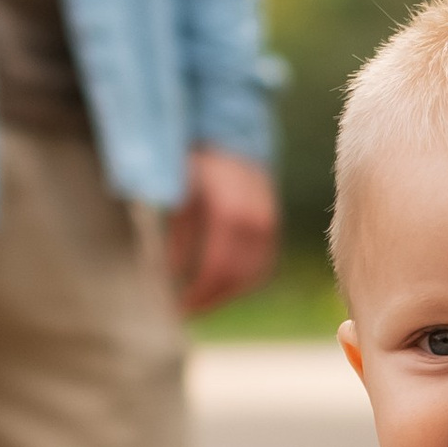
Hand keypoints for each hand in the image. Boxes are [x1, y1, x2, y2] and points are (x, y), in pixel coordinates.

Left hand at [169, 145, 278, 315]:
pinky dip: (244, 279)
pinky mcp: (272, 223)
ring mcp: (268, 221)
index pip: (218, 267)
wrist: (230, 135)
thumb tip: (175, 273)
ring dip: (229, 292)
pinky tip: (223, 285)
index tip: (181, 308)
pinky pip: (264, 262)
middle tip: (189, 311)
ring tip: (203, 301)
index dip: (200, 293)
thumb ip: (179, 236)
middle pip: (238, 276)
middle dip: (212, 298)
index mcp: (229, 212)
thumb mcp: (181, 197)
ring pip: (255, 272)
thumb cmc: (197, 166)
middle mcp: (255, 219)